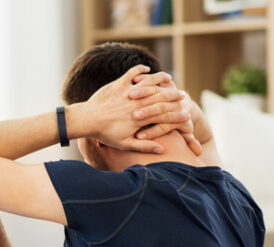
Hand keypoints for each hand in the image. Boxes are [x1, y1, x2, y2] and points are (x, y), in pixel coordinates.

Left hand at [70, 65, 198, 154]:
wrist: (86, 120)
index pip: (163, 114)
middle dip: (173, 96)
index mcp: (139, 118)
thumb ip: (144, 145)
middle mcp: (136, 103)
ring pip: (149, 83)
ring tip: (169, 80)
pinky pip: (132, 73)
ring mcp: (127, 92)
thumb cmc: (104, 134)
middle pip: (160, 97)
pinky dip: (140, 70)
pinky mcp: (118, 84)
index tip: (186, 114)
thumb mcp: (124, 144)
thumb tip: (161, 149)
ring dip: (160, 81)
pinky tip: (147, 69)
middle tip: (182, 95)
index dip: (176, 114)